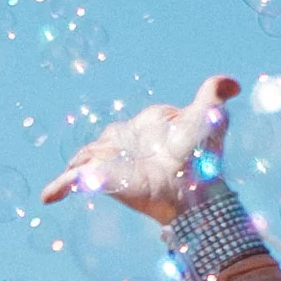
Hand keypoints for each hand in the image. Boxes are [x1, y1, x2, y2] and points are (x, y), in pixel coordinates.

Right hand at [41, 72, 239, 221]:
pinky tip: (47, 197)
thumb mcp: (208, 116)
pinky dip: (58, 187)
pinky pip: (70, 181)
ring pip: (85, 160)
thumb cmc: (201, 155)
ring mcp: (110, 163)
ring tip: (79, 177)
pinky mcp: (99, 178)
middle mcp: (124, 146)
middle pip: (104, 143)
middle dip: (104, 149)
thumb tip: (233, 84)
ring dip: (81, 166)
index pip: (132, 126)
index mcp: (145, 129)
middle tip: (116, 159)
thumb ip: (215, 93)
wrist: (192, 189)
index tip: (152, 140)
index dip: (141, 130)